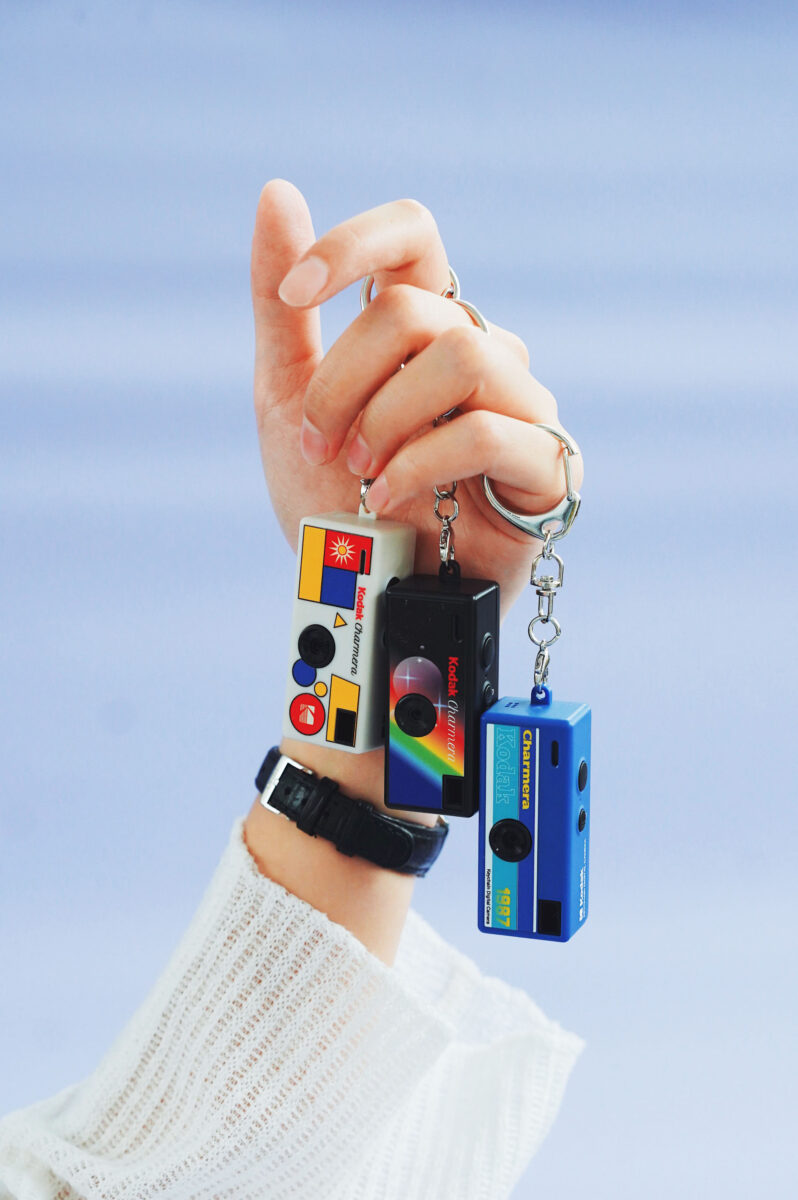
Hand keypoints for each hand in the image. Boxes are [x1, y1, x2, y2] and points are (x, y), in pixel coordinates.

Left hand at [251, 180, 582, 612]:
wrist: (369, 598)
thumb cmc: (337, 500)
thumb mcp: (288, 399)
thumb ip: (282, 309)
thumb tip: (279, 192)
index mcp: (421, 328)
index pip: (414, 235)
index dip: (354, 245)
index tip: (297, 298)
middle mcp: (477, 351)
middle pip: (413, 309)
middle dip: (344, 378)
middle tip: (322, 442)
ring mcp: (520, 405)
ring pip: (462, 354)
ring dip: (387, 418)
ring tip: (362, 472)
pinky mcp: (547, 466)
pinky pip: (494, 429)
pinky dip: (424, 461)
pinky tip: (392, 496)